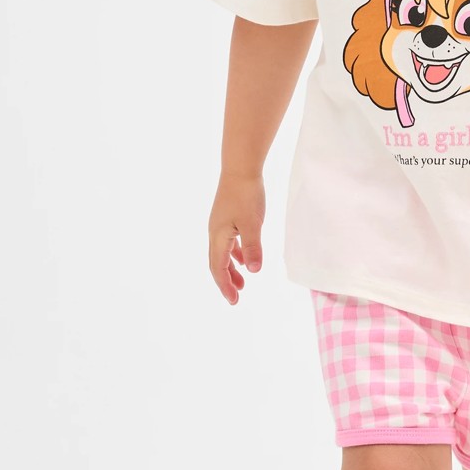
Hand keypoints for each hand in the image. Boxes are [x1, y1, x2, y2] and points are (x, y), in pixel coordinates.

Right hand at [208, 172, 265, 305]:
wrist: (240, 167)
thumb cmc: (246, 194)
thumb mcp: (253, 224)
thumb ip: (253, 247)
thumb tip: (254, 271)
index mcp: (218, 236)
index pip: (218, 268)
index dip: (225, 286)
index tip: (234, 301)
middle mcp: (215, 233)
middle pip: (216, 263)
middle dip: (225, 281)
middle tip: (236, 298)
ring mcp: (220, 225)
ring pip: (222, 254)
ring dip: (231, 269)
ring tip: (243, 283)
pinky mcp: (227, 218)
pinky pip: (228, 243)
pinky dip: (235, 255)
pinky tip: (245, 260)